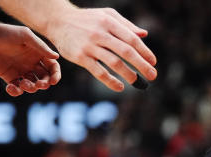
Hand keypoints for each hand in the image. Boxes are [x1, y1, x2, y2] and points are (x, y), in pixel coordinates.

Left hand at [0, 23, 59, 95]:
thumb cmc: (4, 32)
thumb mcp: (25, 36)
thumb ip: (41, 46)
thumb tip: (56, 57)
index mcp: (37, 54)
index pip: (52, 67)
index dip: (56, 75)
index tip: (53, 81)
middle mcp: (31, 63)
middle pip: (45, 79)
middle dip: (44, 84)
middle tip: (38, 84)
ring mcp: (20, 70)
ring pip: (32, 86)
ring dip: (31, 88)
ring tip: (22, 83)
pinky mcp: (9, 76)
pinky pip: (17, 89)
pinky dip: (16, 92)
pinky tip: (11, 88)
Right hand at [42, 6, 156, 91]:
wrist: (57, 20)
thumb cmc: (86, 19)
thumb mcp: (106, 15)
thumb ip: (126, 25)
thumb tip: (144, 35)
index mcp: (109, 22)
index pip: (132, 39)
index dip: (145, 52)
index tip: (153, 62)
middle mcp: (99, 33)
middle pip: (126, 52)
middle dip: (142, 65)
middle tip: (153, 76)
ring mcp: (89, 46)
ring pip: (114, 63)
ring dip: (129, 75)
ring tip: (137, 82)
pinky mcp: (80, 57)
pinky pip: (99, 72)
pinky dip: (111, 81)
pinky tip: (120, 87)